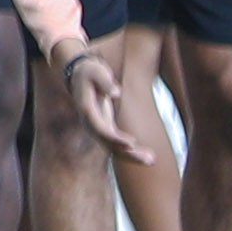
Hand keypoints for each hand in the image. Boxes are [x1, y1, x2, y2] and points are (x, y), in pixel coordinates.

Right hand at [65, 46, 165, 167]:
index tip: (131, 143)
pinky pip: (117, 143)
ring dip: (132, 156)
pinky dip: (131, 150)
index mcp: (87, 111)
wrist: (79, 76)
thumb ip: (104, 81)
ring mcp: (98, 127)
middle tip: (148, 160)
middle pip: (108, 144)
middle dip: (127, 153)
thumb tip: (116, 92)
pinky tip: (147, 154)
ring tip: (151, 160)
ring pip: (113, 148)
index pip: (100, 129)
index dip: (114, 138)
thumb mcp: (95, 71)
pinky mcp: (105, 127)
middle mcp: (91, 123)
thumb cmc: (89, 72)